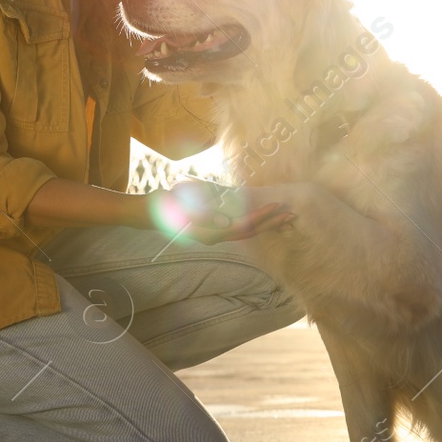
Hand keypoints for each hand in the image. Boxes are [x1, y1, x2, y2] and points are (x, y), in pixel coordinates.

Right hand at [146, 179, 292, 244]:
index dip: (261, 216)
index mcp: (211, 232)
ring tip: (283, 217)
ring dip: (265, 224)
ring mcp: (214, 233)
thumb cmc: (166, 206)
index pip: (243, 225)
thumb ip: (202, 214)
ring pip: (246, 232)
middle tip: (291, 214)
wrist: (150, 212)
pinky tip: (261, 218)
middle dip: (271, 224)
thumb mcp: (182, 207)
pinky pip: (238, 228)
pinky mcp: (213, 228)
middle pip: (249, 232)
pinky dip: (253, 223)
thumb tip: (223, 219)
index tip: (277, 206)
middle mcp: (216, 236)